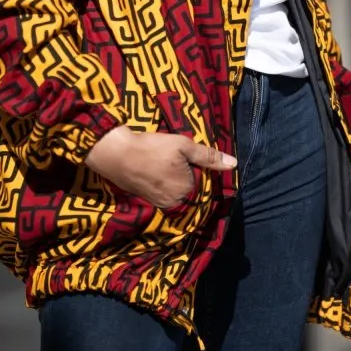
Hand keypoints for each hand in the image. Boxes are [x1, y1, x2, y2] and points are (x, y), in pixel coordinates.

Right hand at [85, 125, 235, 208]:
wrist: (116, 154)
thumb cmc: (153, 148)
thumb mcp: (184, 146)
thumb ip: (209, 157)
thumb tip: (234, 164)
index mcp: (186, 192)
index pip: (203, 182)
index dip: (199, 168)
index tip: (190, 157)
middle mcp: (174, 204)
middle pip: (189, 188)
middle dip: (187, 175)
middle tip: (174, 158)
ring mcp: (158, 204)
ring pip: (175, 191)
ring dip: (174, 179)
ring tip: (164, 162)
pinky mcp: (146, 200)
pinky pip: (163, 193)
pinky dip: (162, 183)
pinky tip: (156, 169)